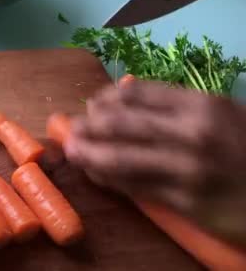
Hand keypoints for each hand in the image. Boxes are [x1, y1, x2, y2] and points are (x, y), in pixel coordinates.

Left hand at [64, 81, 245, 245]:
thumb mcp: (222, 112)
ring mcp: (186, 169)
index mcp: (200, 105)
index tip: (93, 105)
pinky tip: (96, 173)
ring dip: (88, 153)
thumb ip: (176, 104)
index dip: (105, 99)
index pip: (134, 94)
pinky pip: (134, 187)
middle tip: (72, 129)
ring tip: (72, 150)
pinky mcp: (185, 201)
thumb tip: (123, 95)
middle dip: (88, 125)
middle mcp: (190, 133)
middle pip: (119, 123)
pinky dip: (108, 178)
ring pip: (119, 157)